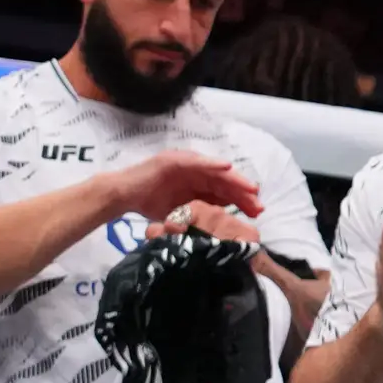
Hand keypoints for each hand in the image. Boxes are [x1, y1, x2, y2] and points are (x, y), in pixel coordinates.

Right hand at [118, 151, 264, 231]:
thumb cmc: (149, 205)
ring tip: (250, 188)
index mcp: (198, 184)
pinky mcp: (173, 160)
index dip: (242, 201)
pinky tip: (226, 168)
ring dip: (234, 178)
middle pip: (225, 182)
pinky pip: (196, 162)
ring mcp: (185, 164)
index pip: (225, 192)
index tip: (257, 213)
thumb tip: (223, 222)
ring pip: (215, 171)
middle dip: (243, 193)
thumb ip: (200, 213)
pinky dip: (211, 164)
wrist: (123, 196)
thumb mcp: (182, 214)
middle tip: (259, 205)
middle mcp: (195, 172)